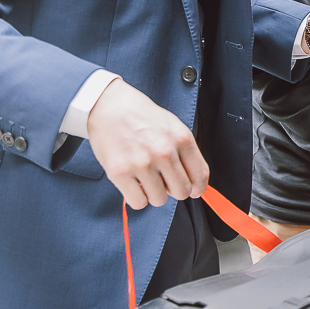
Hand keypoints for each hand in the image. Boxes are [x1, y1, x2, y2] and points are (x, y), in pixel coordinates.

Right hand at [87, 79, 209, 209]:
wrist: (109, 106)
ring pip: (160, 200)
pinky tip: (133, 183)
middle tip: (164, 180)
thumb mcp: (172, 126)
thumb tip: (195, 183)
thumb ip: (185, 152)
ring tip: (145, 177)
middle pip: (182, 192)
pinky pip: (138, 202)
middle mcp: (164, 152)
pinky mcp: (120, 173)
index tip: (192, 190)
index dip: (197, 188)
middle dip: (174, 190)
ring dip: (153, 193)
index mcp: (181, 139)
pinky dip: (136, 197)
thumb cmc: (141, 116)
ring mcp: (142, 163)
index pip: (200, 176)